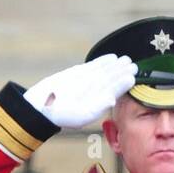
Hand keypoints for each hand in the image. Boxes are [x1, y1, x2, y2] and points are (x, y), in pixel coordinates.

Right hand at [23, 54, 137, 127]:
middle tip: (133, 65)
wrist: (40, 106)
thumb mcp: (80, 115)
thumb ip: (97, 107)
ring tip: (126, 60)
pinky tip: (112, 58)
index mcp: (97, 104)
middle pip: (111, 80)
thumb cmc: (59, 115)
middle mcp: (93, 94)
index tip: (132, 77)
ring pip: (104, 72)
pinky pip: (93, 66)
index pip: (113, 92)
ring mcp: (86, 83)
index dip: (122, 84)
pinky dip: (102, 62)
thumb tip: (112, 99)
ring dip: (115, 66)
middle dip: (122, 73)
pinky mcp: (78, 74)